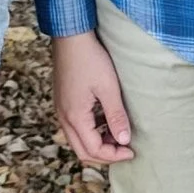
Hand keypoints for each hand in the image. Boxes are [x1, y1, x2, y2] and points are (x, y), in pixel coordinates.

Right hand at [52, 30, 134, 166]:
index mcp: (74, 117)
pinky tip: (106, 123)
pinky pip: (76, 128)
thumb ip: (115, 116)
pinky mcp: (64, 103)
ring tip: (118, 136)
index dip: (114, 155)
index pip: (93, 150)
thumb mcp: (108, 88)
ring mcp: (61, 111)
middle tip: (125, 151)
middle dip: (104, 156)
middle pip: (82, 151)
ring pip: (78, 141)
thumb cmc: (90, 59)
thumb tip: (124, 140)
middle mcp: (64, 118)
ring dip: (97, 144)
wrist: (71, 37)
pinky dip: (91, 133)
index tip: (132, 151)